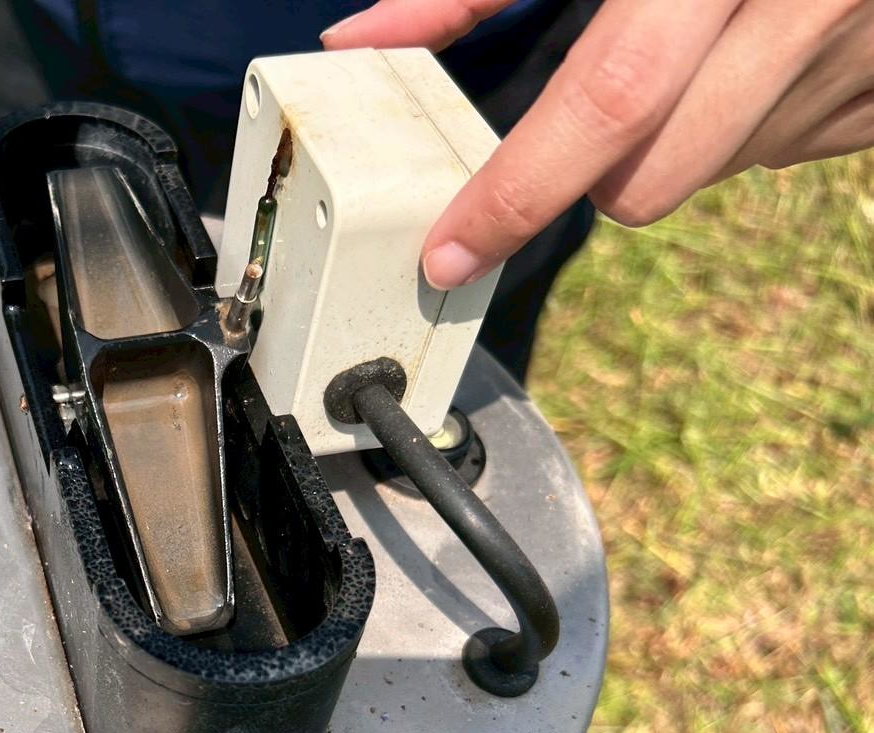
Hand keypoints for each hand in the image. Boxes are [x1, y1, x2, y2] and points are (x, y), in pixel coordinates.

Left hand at [322, 0, 873, 288]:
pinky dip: (747, 120)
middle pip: (649, 180)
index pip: (604, 103)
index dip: (517, 192)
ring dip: (677, 139)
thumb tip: (361, 38)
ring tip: (699, 43)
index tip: (448, 253)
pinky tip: (756, 49)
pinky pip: (782, 152)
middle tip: (595, 107)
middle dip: (591, 177)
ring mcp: (859, 57)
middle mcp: (799, 6)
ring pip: (711, 175)